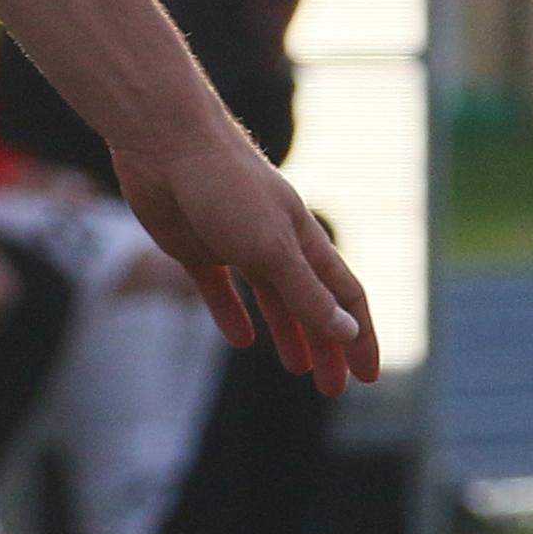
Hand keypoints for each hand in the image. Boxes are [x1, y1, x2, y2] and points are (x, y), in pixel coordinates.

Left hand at [117, 118, 382, 390]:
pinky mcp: (195, 247)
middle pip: (311, 303)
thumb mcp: (271, 248)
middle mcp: (275, 243)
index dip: (359, 337)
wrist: (165, 144)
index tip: (367, 376)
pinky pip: (220, 290)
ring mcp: (234, 244)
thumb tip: (348, 332)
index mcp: (303, 240)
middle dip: (327, 346)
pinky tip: (241, 340)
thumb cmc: (224, 187)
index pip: (345, 296)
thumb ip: (306, 292)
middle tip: (332, 389)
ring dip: (287, 334)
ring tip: (295, 368)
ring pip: (271, 299)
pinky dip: (232, 314)